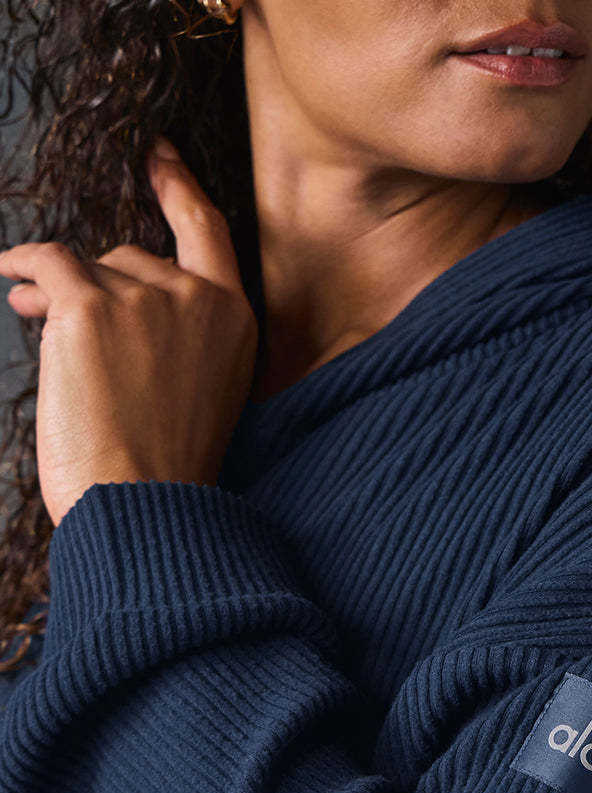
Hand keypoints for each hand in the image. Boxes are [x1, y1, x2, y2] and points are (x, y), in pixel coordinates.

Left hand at [0, 137, 258, 527]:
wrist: (140, 504)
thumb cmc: (164, 467)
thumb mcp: (201, 391)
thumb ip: (176, 336)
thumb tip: (96, 289)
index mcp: (234, 320)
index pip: (205, 230)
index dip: (177, 185)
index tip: (158, 154)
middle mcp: (196, 298)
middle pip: (133, 257)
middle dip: (99, 287)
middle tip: (61, 316)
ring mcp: (144, 298)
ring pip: (90, 269)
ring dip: (58, 294)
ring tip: (38, 328)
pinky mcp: (89, 309)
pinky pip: (47, 264)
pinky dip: (22, 268)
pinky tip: (10, 280)